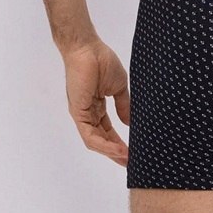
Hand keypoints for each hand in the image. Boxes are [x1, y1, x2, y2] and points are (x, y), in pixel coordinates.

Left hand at [61, 37, 130, 167]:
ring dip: (111, 152)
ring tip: (127, 159)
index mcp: (96, 107)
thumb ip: (124, 105)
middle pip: (101, 140)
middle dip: (116, 153)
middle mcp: (88, 114)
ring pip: (95, 142)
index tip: (133, 154)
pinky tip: (118, 149)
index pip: (107, 131)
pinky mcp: (78, 113)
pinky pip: (90, 135)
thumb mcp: (119, 87)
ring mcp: (82, 114)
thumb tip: (130, 123)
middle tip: (131, 164)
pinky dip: (104, 145)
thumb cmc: (102, 61)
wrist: (88, 48)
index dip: (119, 143)